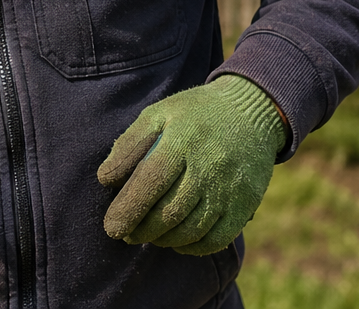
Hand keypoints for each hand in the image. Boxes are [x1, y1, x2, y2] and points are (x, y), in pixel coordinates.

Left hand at [98, 75, 286, 254]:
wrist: (252, 111)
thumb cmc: (195, 115)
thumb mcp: (160, 113)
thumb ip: (130, 144)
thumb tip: (106, 180)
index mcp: (183, 139)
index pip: (150, 182)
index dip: (128, 210)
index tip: (112, 227)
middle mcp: (209, 166)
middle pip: (169, 213)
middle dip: (142, 230)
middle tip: (127, 233)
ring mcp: (229, 188)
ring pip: (190, 230)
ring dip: (163, 240)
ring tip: (150, 235)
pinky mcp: (245, 204)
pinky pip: (216, 239)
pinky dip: (192, 247)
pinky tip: (179, 240)